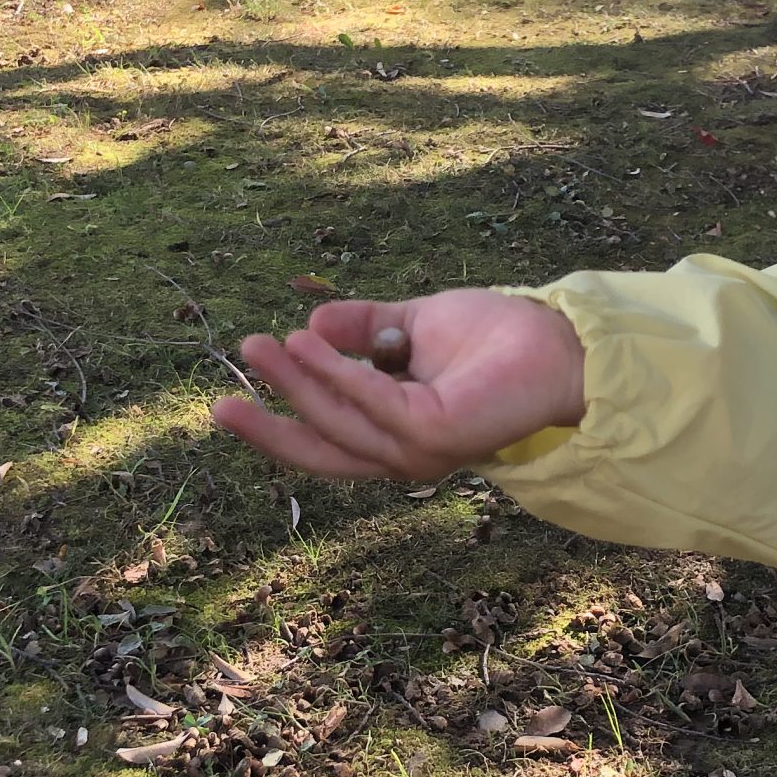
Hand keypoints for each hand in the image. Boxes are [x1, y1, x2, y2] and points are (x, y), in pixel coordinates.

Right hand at [210, 290, 586, 480]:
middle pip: (321, 452)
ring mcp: (421, 451)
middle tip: (220, 400)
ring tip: (261, 344)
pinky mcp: (437, 435)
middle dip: (268, 430)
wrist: (555, 339)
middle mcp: (405, 454)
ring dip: (295, 384)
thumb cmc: (495, 337)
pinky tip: (306, 341)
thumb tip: (309, 322)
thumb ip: (362, 331)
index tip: (230, 398)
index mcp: (395, 436)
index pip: (325, 443)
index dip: (277, 425)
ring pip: (339, 424)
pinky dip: (336, 374)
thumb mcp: (410, 327)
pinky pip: (372, 402)